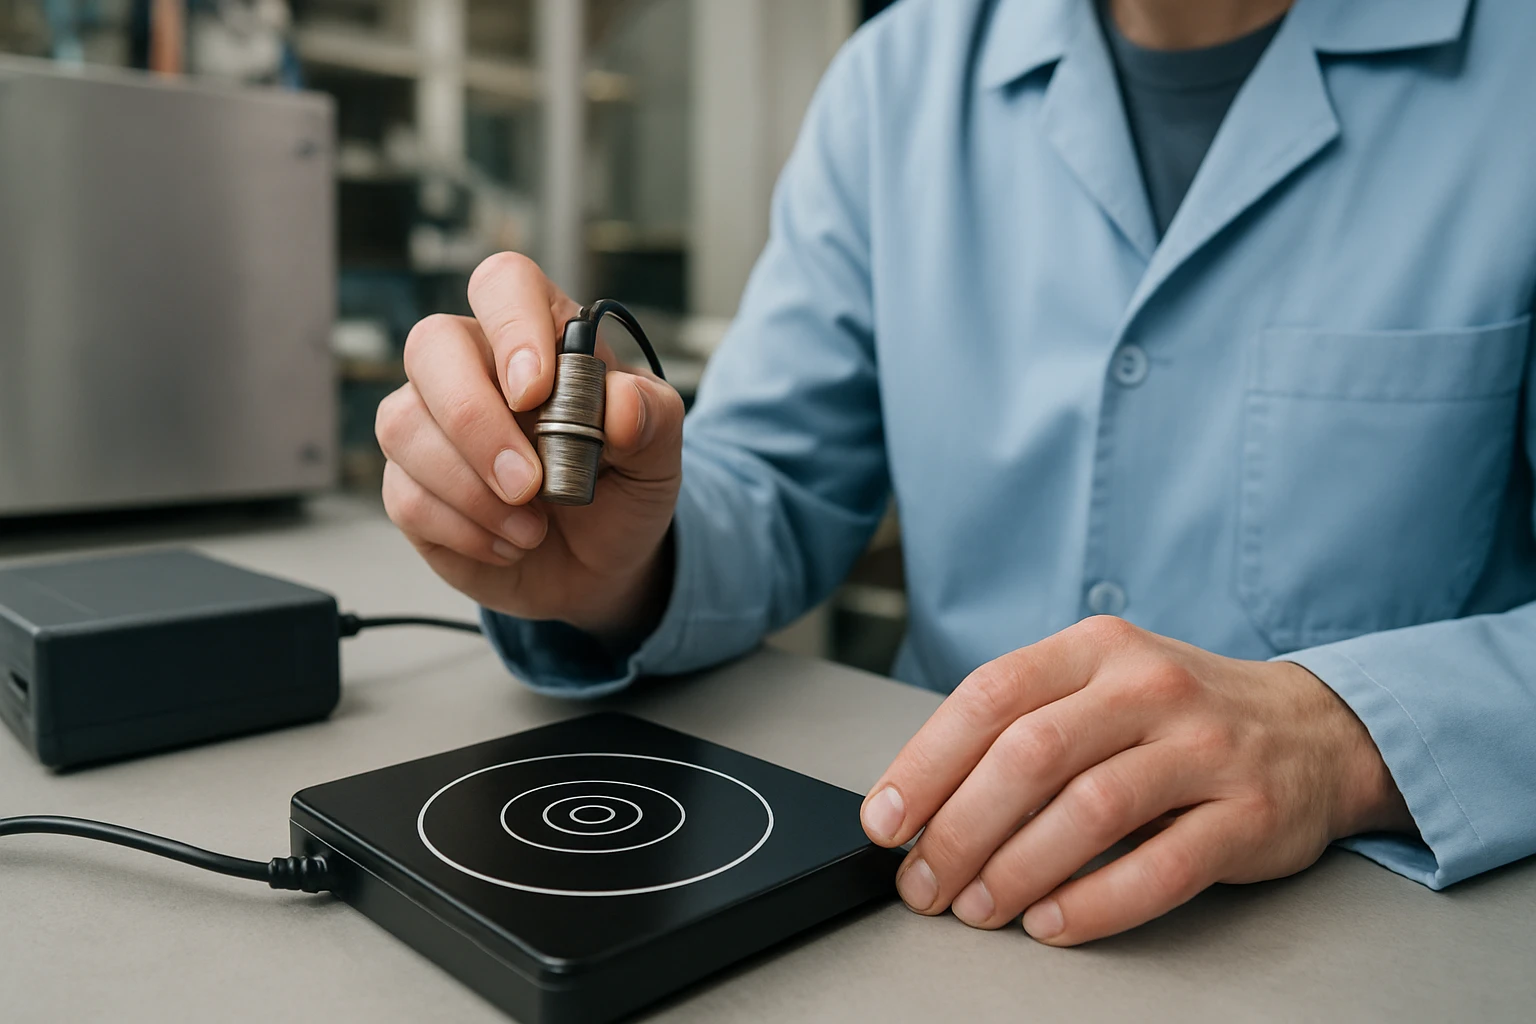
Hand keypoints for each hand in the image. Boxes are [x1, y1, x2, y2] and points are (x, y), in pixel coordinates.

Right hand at [375, 253, 685, 641]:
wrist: (602, 564)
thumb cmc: (622, 489)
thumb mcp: (660, 454)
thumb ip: (652, 418)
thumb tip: (622, 404)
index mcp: (540, 336)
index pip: (505, 285)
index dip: (512, 327)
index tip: (536, 391)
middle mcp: (475, 366)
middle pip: (431, 345)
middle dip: (475, 420)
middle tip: (528, 482)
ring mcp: (432, 424)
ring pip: (404, 426)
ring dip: (473, 491)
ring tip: (534, 526)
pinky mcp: (411, 484)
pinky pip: (405, 494)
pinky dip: (466, 530)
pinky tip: (511, 543)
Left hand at [860, 616, 1413, 944]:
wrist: (1313, 729)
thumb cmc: (1176, 716)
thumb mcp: (1098, 686)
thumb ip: (1021, 725)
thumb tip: (920, 801)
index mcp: (1095, 647)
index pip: (990, 695)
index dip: (926, 762)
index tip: (884, 820)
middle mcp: (1148, 685)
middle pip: (1031, 753)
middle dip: (960, 828)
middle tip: (924, 884)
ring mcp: (1205, 746)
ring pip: (1091, 808)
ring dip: (1018, 868)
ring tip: (978, 908)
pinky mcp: (1250, 812)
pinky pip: (1163, 865)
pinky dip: (1097, 901)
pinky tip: (1053, 922)